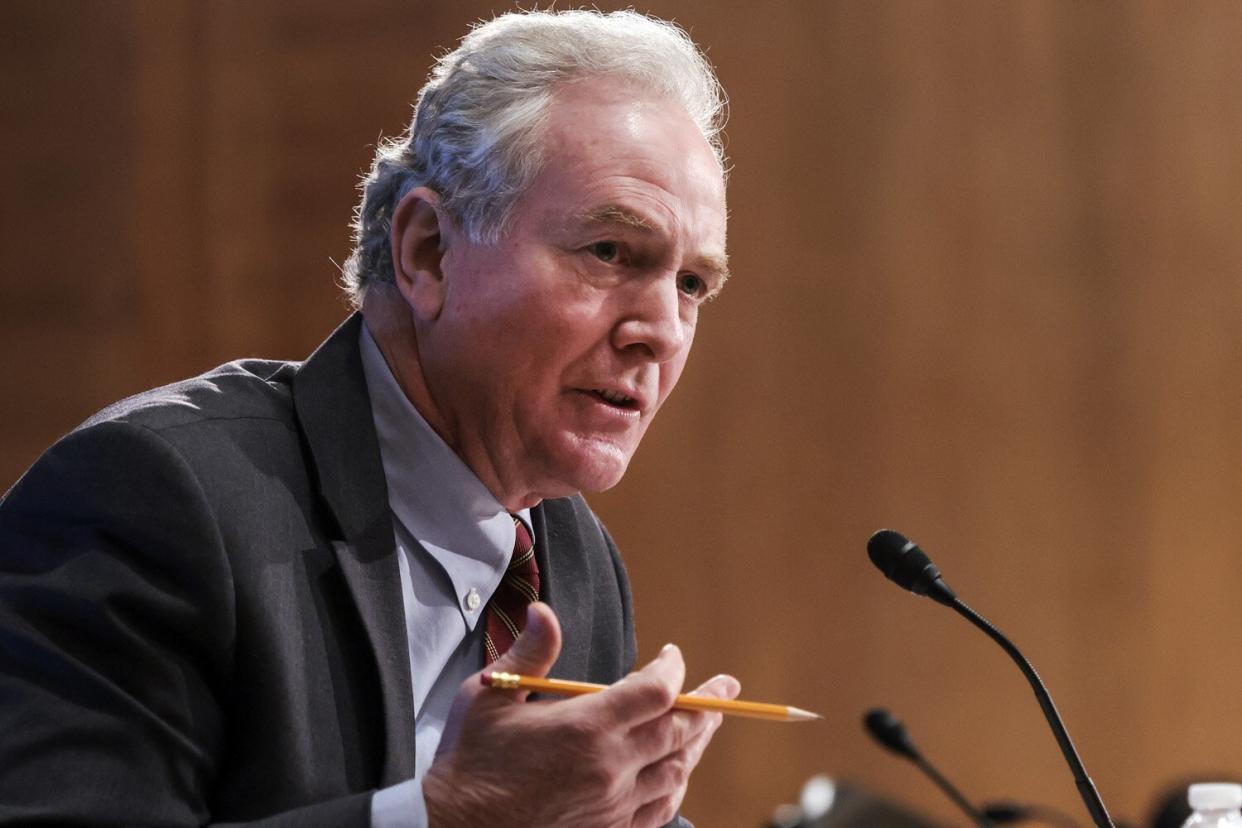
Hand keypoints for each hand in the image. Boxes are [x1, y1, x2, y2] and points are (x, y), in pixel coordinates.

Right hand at [422, 602, 739, 826]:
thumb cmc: (470, 760)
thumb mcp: (489, 695)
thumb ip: (529, 653)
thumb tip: (543, 610)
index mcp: (585, 729)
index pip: (656, 691)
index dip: (673, 669)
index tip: (671, 655)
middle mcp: (609, 768)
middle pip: (679, 730)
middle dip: (708, 703)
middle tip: (729, 687)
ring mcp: (612, 804)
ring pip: (677, 769)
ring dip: (698, 742)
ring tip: (710, 723)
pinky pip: (660, 808)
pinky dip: (677, 784)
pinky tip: (679, 772)